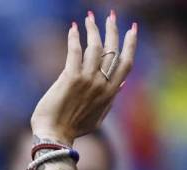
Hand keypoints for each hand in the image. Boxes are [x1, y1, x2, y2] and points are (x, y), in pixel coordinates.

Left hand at [30, 11, 136, 144]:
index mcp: (110, 93)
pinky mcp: (70, 79)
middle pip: (113, 51)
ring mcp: (87, 81)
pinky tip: (73, 29)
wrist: (54, 136)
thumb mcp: (97, 117)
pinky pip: (75, 52)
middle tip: (110, 16)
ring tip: (89, 18)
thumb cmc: (72, 129)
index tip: (132, 29)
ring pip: (95, 48)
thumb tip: (121, 84)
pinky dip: (75, 38)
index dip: (130, 44)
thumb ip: (110, 100)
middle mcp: (102, 85)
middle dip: (113, 30)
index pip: (126, 63)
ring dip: (93, 30)